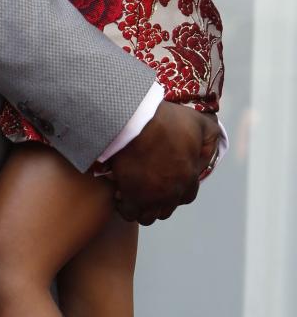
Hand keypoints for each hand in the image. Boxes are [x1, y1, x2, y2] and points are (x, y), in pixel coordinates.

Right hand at [109, 102, 219, 224]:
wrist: (136, 120)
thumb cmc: (165, 120)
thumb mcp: (198, 121)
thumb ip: (211, 134)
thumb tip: (217, 143)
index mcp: (189, 177)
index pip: (187, 196)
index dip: (176, 190)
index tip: (165, 180)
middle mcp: (173, 192)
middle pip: (166, 209)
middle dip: (158, 200)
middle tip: (147, 186)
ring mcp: (152, 196)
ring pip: (148, 216)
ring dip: (142, 207)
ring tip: (132, 193)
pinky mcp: (131, 196)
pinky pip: (128, 212)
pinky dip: (124, 206)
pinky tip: (119, 193)